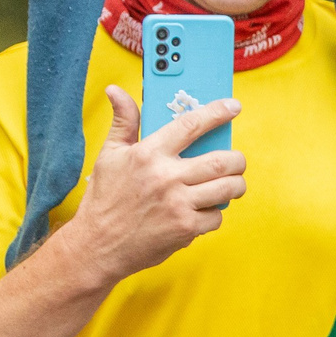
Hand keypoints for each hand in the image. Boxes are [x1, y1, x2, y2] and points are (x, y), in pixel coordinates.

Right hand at [57, 87, 246, 287]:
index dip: (217, 112)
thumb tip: (116, 90)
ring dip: (236, 185)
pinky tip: (203, 210)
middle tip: (236, 161)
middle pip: (222, 161)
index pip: (191, 124)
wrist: (97, 246)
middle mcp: (166, 177)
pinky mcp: (185, 229)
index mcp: (149, 154)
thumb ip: (123, 121)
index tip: (234, 107)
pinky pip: (216, 216)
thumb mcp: (109, 155)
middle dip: (238, 160)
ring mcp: (178, 204)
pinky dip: (215, 213)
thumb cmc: (104, 199)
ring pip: (228, 189)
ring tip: (231, 184)